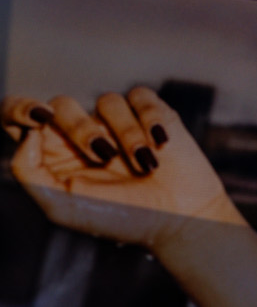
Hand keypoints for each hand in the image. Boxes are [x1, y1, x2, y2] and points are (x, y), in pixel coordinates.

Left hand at [5, 87, 243, 252]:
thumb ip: (31, 172)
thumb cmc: (120, 218)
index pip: (20, 119)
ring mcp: (116, 123)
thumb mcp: (62, 207)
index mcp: (52, 157)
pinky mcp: (151, 114)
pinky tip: (161, 146)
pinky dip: (151, 120)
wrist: (178, 218)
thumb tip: (29, 132)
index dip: (19, 107)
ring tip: (144, 164)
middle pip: (62, 105)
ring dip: (126, 134)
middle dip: (81, 128)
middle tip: (103, 156)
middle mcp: (81, 135)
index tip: (36, 117)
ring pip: (107, 101)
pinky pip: (142, 97)